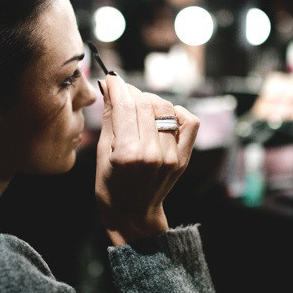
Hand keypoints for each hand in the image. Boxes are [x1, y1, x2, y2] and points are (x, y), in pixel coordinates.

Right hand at [95, 74, 199, 245]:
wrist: (133, 214)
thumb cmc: (110, 186)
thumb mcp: (102, 153)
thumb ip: (110, 117)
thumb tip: (109, 87)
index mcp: (128, 154)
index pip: (126, 106)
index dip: (118, 87)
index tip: (112, 79)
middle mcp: (153, 154)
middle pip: (145, 104)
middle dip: (131, 91)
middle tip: (122, 90)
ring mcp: (171, 156)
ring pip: (165, 109)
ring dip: (150, 100)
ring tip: (139, 105)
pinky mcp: (183, 158)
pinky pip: (189, 123)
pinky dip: (178, 112)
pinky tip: (164, 115)